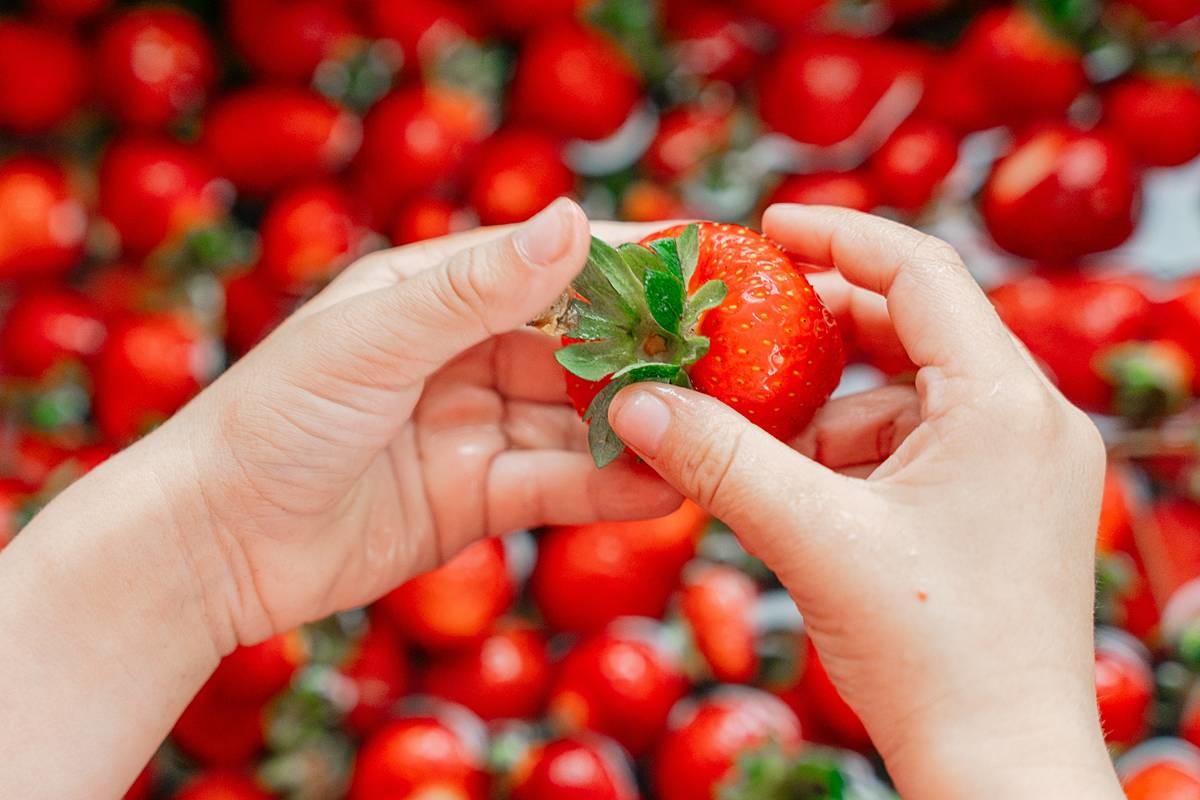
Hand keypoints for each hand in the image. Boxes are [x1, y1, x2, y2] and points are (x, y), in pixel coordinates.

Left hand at [144, 198, 679, 650]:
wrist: (216, 542)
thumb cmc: (276, 418)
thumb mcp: (375, 338)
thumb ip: (477, 289)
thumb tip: (575, 220)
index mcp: (435, 293)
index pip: (550, 264)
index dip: (629, 259)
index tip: (707, 254)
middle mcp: (465, 353)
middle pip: (579, 346)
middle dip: (651, 350)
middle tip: (736, 354)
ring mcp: (477, 427)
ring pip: (580, 419)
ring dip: (642, 424)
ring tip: (719, 427)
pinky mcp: (481, 497)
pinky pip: (560, 486)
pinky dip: (612, 487)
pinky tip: (667, 486)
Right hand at [606, 206, 1119, 798]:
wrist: (1000, 766)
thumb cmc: (933, 654)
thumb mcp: (811, 539)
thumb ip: (718, 459)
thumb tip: (632, 403)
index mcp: (1005, 401)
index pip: (921, 270)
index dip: (838, 234)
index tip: (766, 226)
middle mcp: (1030, 419)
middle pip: (914, 327)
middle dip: (820, 328)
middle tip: (741, 328)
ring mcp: (1023, 465)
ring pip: (908, 394)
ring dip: (827, 404)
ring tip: (755, 431)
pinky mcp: (1004, 506)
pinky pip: (918, 445)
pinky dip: (852, 451)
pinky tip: (796, 485)